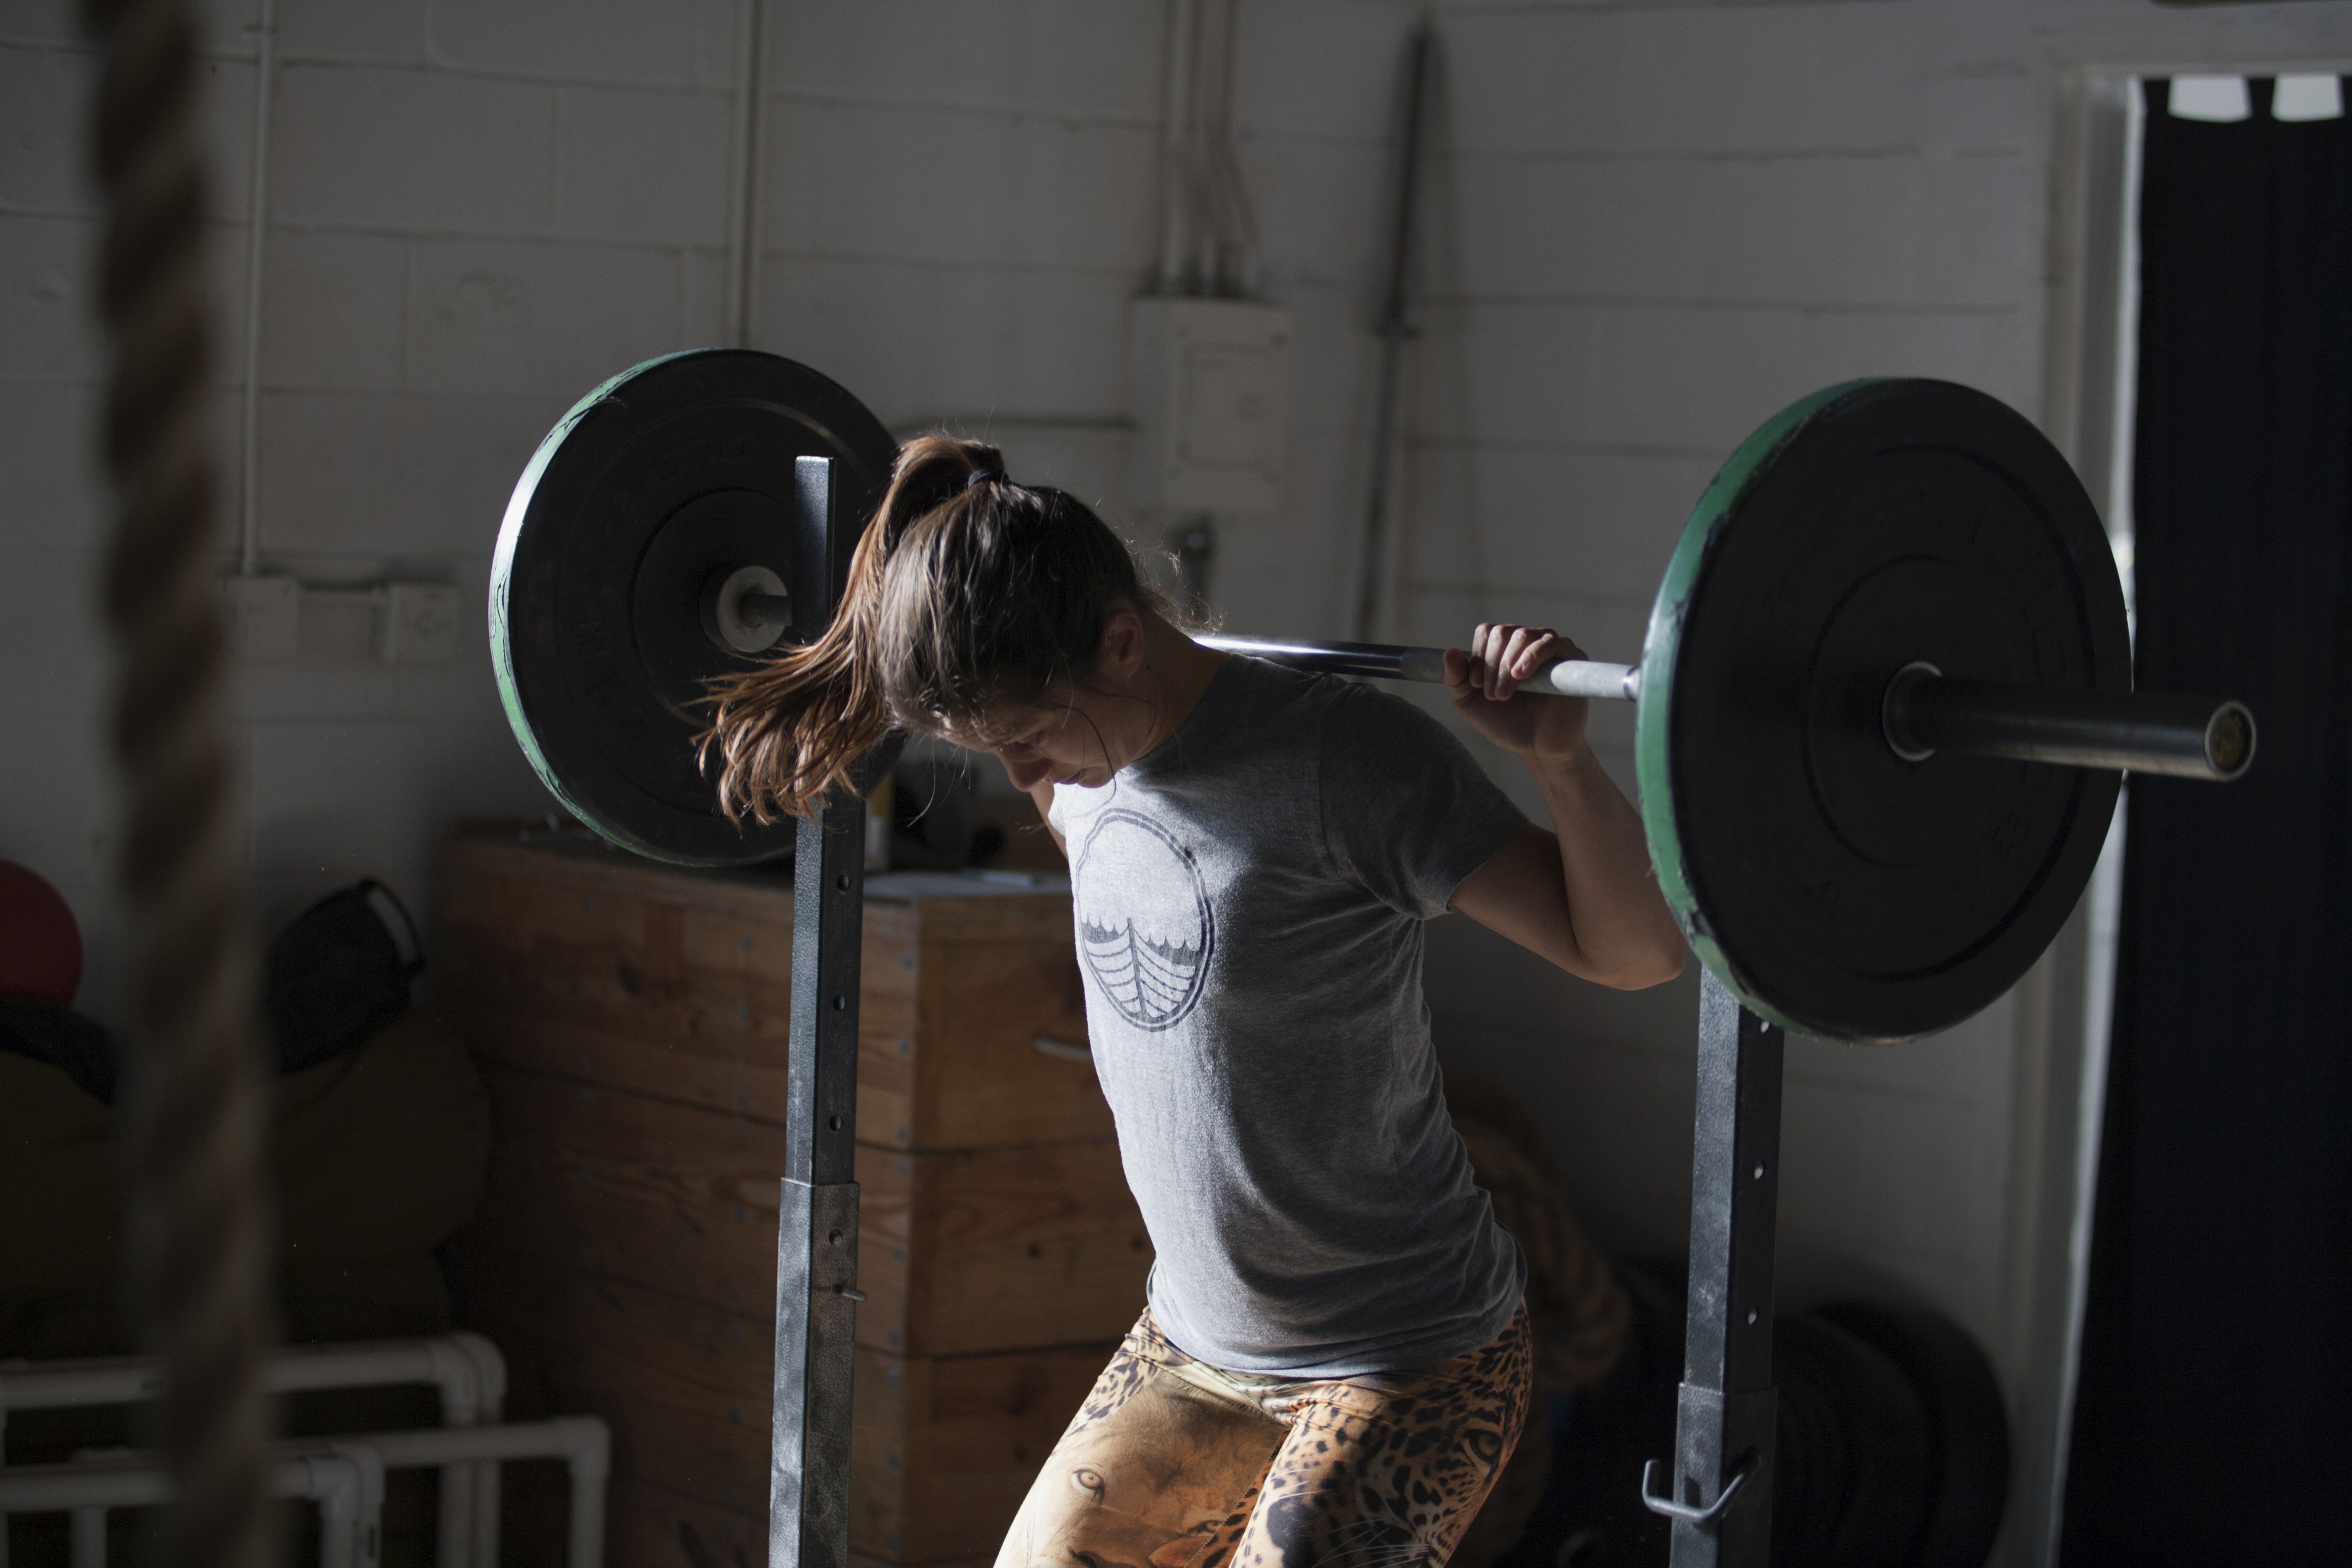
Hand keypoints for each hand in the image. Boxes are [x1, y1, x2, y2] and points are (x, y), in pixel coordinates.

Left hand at [1444, 623, 1590, 763]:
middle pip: (1502, 632)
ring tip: (1504, 694)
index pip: (1487, 632)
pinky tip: (1521, 674)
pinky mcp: (1571, 657)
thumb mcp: (1471, 704)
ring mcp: (1549, 648)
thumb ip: (1456, 679)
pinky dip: (1531, 656)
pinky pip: (1551, 642)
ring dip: (1506, 666)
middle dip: (1492, 665)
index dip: (1478, 656)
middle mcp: (1526, 643)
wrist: (1539, 748)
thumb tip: (1449, 651)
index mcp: (1503, 649)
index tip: (1476, 685)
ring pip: (1523, 635)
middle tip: (1494, 696)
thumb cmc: (1508, 724)